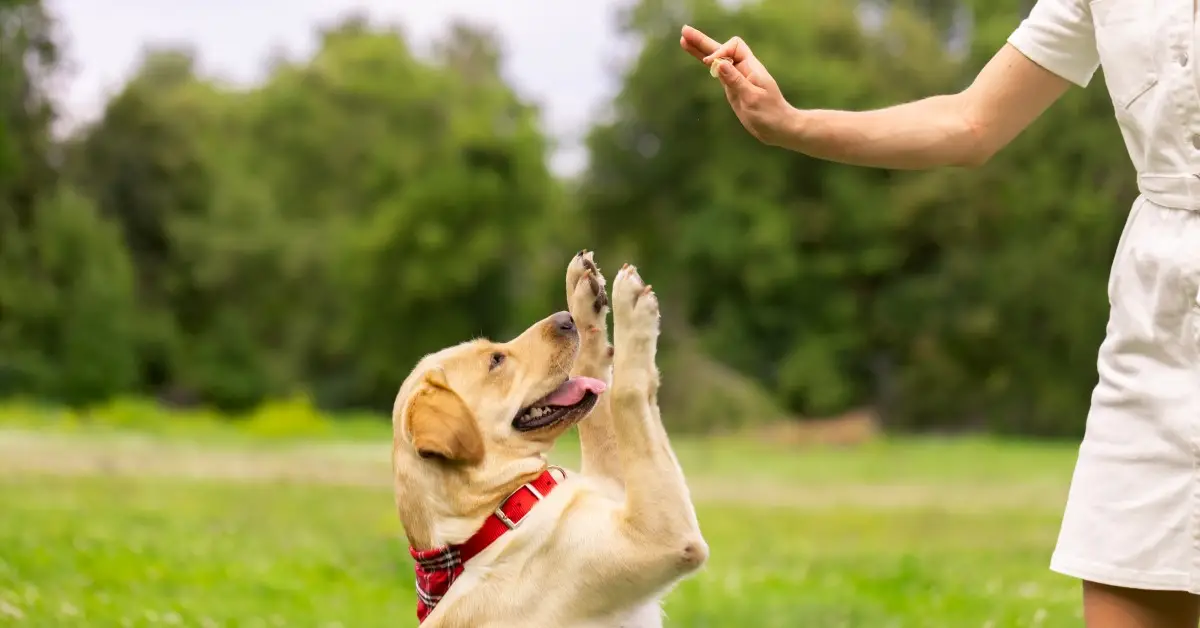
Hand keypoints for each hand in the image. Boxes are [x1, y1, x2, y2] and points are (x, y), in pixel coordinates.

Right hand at [679, 25, 791, 144]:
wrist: (779, 128)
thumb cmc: (770, 113)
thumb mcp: (752, 98)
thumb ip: (735, 80)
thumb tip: (719, 63)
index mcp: (751, 67)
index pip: (734, 47)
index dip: (720, 52)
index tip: (711, 65)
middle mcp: (743, 69)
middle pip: (722, 49)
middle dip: (703, 42)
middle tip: (684, 31)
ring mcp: (736, 78)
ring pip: (717, 60)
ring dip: (701, 50)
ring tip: (683, 40)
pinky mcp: (732, 88)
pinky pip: (717, 72)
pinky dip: (707, 64)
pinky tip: (698, 58)